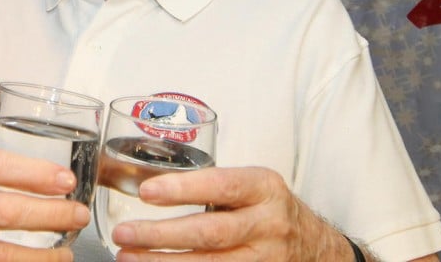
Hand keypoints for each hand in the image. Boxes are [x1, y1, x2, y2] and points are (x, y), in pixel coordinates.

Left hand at [109, 166, 358, 260]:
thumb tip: (146, 186)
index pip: (221, 185)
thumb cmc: (269, 210)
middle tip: (123, 234)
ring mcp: (266, 261)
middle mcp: (269, 225)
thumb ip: (213, 186)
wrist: (317, 249)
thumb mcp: (253, 187)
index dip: (182, 189)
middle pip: (210, 233)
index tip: (146, 191)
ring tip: (128, 257)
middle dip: (161, 235)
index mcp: (264, 188)